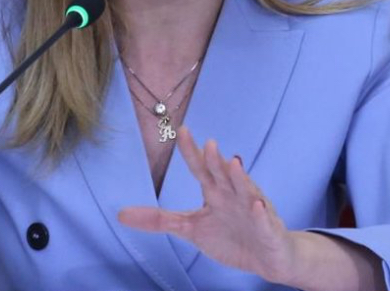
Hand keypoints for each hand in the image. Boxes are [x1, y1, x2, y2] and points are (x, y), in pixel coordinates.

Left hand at [117, 127, 296, 283]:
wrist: (268, 258)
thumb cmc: (231, 238)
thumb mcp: (190, 229)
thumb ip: (159, 220)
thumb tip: (120, 215)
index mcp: (215, 193)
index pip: (201, 169)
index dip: (192, 152)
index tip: (183, 130)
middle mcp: (234, 196)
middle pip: (222, 175)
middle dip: (216, 161)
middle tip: (207, 144)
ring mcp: (253, 210)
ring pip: (246, 191)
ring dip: (240, 177)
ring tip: (232, 162)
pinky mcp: (268, 230)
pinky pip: (264, 220)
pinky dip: (261, 213)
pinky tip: (257, 205)